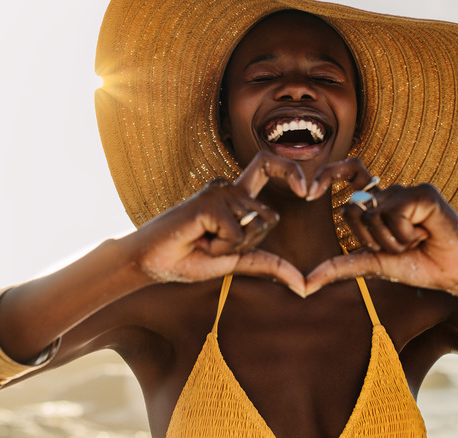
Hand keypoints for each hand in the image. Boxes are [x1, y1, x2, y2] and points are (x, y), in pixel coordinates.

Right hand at [124, 151, 307, 294]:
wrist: (150, 263)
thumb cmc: (189, 259)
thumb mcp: (236, 262)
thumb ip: (269, 265)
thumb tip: (304, 286)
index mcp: (236, 196)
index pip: (269, 166)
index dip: (291, 170)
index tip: (307, 190)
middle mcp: (229, 188)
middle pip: (269, 216)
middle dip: (250, 242)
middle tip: (215, 244)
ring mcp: (218, 191)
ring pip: (253, 226)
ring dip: (230, 247)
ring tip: (202, 241)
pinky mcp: (208, 201)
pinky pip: (235, 233)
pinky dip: (220, 246)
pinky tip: (197, 238)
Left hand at [305, 159, 457, 295]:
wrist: (454, 275)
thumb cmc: (418, 266)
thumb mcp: (373, 264)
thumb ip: (340, 267)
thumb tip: (305, 284)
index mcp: (378, 203)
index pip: (350, 173)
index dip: (329, 174)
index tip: (309, 192)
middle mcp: (390, 192)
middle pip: (352, 209)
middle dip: (371, 241)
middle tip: (400, 246)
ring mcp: (407, 189)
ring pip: (373, 215)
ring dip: (392, 242)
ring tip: (416, 242)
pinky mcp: (423, 192)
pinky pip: (394, 214)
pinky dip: (405, 235)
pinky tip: (426, 235)